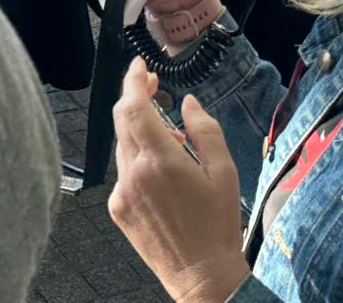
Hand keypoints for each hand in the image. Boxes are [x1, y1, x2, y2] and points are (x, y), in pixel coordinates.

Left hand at [109, 59, 249, 302]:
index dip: (134, 81)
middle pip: (123, 121)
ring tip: (172, 142)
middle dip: (135, 97)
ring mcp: (122, 193)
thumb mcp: (224, 172)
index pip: (135, 107)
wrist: (202, 276)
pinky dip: (137, 160)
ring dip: (140, 132)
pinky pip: (123, 171)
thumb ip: (205, 130)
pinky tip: (162, 173)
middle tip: (152, 85)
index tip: (140, 66)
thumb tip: (188, 102)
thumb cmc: (217, 226)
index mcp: (161, 161)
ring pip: (123, 146)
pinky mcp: (118, 209)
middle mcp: (134, 174)